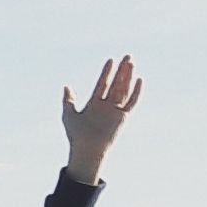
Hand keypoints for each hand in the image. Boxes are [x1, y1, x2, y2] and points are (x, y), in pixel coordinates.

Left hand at [60, 54, 141, 182]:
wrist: (87, 149)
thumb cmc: (76, 135)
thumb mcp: (69, 115)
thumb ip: (68, 100)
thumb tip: (67, 86)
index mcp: (94, 104)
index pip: (103, 84)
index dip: (107, 72)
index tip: (110, 61)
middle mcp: (106, 106)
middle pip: (116, 84)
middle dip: (122, 71)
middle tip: (127, 56)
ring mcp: (115, 111)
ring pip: (124, 90)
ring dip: (128, 77)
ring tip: (132, 63)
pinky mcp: (123, 117)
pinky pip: (132, 103)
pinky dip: (136, 92)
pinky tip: (139, 80)